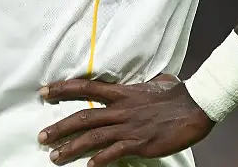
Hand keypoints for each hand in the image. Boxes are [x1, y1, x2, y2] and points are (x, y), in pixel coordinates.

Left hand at [38, 73, 214, 165]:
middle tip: (41, 136)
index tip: (44, 91)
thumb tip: (149, 79)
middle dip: (59, 127)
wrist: (196, 105)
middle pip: (83, 116)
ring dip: (71, 147)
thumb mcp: (155, 82)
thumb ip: (143, 83)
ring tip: (54, 156)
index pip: (85, 87)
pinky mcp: (140, 142)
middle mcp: (121, 108)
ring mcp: (129, 126)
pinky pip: (115, 152)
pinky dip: (101, 159)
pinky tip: (88, 166)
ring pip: (93, 136)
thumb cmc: (177, 93)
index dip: (63, 88)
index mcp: (122, 92)